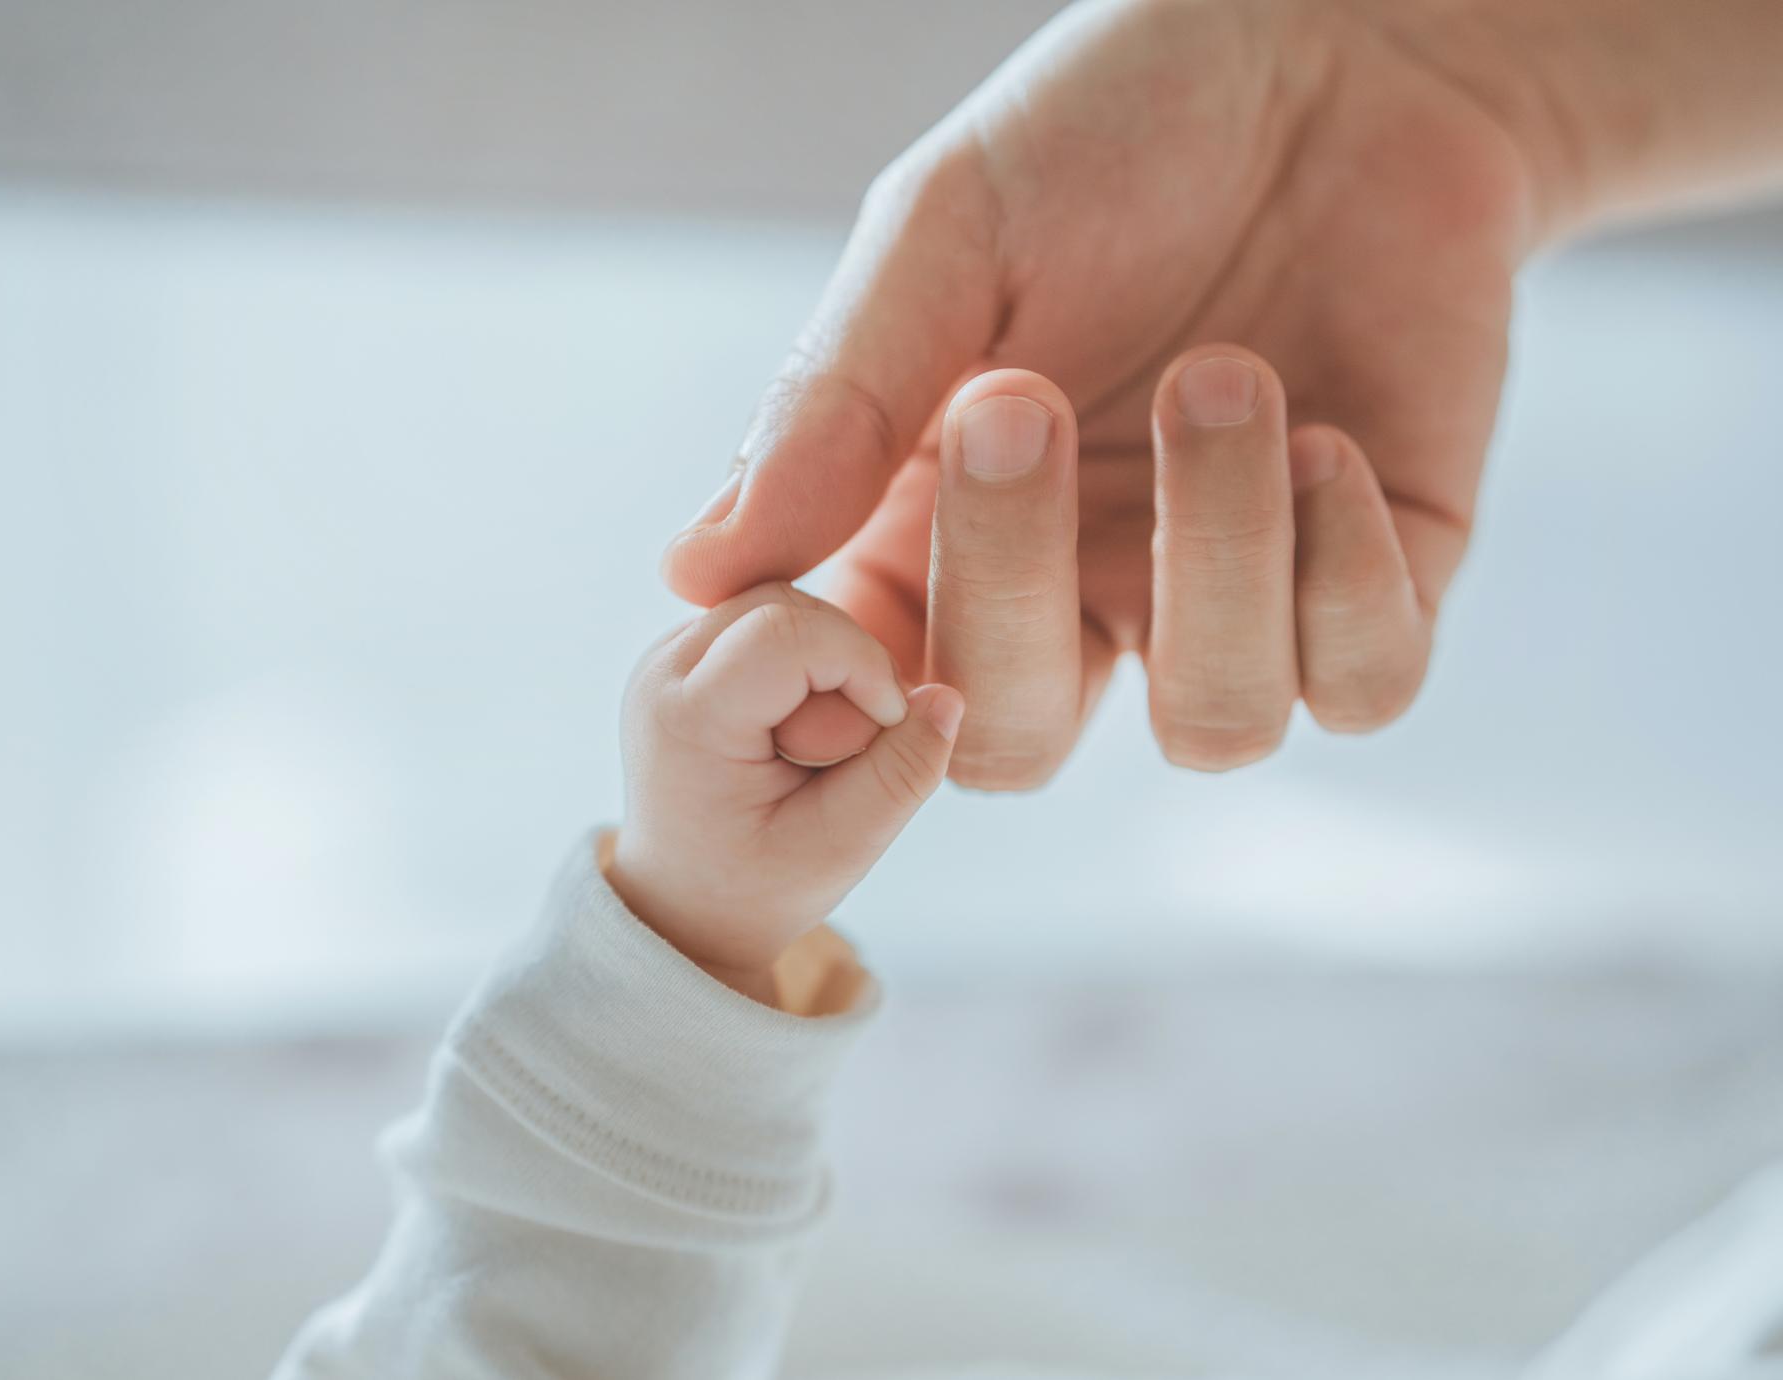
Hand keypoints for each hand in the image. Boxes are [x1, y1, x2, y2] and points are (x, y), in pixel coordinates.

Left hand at [608, 583, 964, 1002]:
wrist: (684, 903)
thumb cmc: (755, 885)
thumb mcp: (842, 848)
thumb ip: (901, 775)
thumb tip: (947, 698)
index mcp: (687, 718)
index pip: (789, 633)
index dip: (863, 666)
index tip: (886, 730)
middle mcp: (663, 670)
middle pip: (788, 607)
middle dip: (846, 666)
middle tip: (846, 750)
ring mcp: (669, 654)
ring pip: (783, 605)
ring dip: (828, 664)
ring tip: (821, 743)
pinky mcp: (691, 651)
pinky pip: (770, 620)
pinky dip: (807, 664)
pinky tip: (804, 726)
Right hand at [661, 0, 1540, 782]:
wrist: (1338, 41)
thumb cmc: (1114, 128)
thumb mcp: (946, 236)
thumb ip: (834, 405)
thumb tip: (695, 571)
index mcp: (940, 527)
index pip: (864, 687)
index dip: (841, 681)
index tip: (830, 574)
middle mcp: (1078, 586)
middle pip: (1015, 744)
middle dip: (1010, 588)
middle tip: (1019, 398)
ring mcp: (1226, 589)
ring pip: (1212, 727)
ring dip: (1215, 553)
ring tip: (1222, 369)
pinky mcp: (1382, 570)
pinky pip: (1362, 684)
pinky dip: (1341, 577)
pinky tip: (1325, 436)